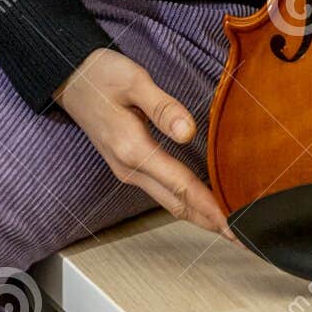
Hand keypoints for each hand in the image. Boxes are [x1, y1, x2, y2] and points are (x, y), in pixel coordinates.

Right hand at [53, 48, 239, 243]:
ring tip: (228, 224)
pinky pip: (161, 191)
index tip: (233, 225)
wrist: (69, 78)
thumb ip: (163, 107)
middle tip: (241, 236)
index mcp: (132, 149)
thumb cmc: (100, 75)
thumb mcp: (134, 80)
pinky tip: (200, 202)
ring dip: (198, 215)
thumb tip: (189, 132)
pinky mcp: (128, 165)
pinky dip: (184, 201)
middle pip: (177, 204)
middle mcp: (129, 168)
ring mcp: (127, 170)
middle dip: (210, 221)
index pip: (180, 185)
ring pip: (169, 202)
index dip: (209, 207)